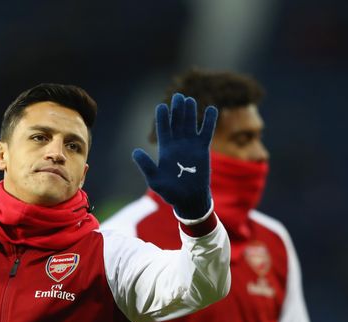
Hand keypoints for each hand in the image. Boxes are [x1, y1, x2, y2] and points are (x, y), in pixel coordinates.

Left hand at [132, 93, 217, 220]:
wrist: (189, 199)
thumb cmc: (170, 192)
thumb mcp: (155, 179)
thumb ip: (146, 165)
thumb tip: (135, 152)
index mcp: (165, 150)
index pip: (164, 129)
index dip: (163, 118)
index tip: (161, 107)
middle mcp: (178, 144)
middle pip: (177, 123)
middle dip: (177, 110)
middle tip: (178, 96)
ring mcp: (190, 145)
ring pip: (190, 124)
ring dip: (190, 112)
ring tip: (189, 100)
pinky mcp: (203, 149)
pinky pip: (206, 132)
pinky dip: (209, 121)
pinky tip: (211, 109)